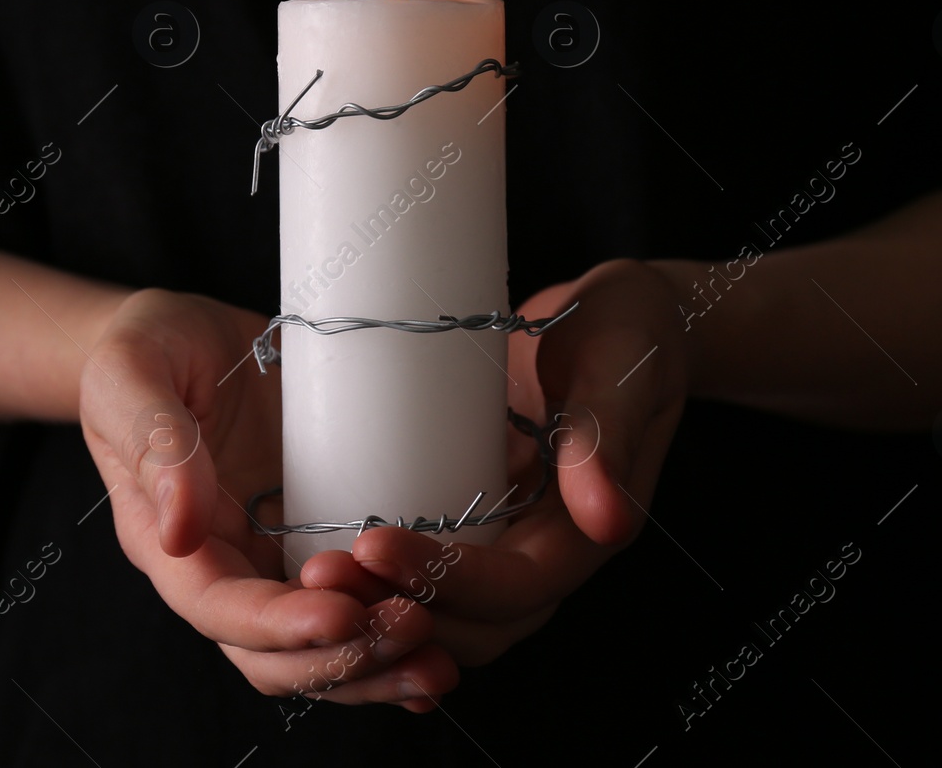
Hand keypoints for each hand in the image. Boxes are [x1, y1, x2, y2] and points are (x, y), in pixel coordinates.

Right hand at [79, 288, 458, 708]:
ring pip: (316, 648)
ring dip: (375, 666)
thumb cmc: (149, 345)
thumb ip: (153, 443)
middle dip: (340, 658)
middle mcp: (220, 564)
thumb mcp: (132, 374)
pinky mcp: (316, 536)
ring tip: (437, 662)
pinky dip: (389, 638)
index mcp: (164, 538)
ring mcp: (271, 557)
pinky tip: (445, 638)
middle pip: (271, 654)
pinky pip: (352, 606)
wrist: (186, 330)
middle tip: (412, 628)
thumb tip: (179, 532)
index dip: (280, 626)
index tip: (341, 614)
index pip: (218, 608)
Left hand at [321, 259, 689, 665]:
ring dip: (381, 606)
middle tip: (319, 577)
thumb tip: (606, 519)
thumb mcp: (620, 369)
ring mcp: (510, 540)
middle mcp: (548, 552)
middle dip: (397, 609)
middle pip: (474, 623)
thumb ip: (608, 435)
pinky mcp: (477, 518)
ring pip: (446, 613)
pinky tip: (323, 558)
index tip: (372, 544)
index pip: (515, 587)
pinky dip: (385, 582)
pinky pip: (430, 573)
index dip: (446, 578)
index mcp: (587, 532)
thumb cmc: (629, 334)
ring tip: (312, 576)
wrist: (621, 320)